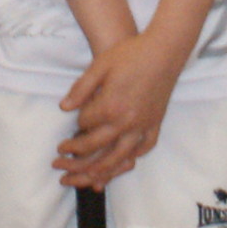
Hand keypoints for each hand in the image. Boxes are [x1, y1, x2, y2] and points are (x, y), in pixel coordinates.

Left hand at [56, 28, 191, 187]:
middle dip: (76, 154)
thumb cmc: (131, 54)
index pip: (84, 125)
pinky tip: (122, 161)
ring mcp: (143, 125)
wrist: (164, 51)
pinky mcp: (155, 124)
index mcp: (110, 106)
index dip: (76, 124)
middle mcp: (126, 121)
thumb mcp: (100, 65)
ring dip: (100, 170)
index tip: (74, 121)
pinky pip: (143, 149)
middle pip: (96, 147)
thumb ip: (81, 88)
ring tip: (86, 177)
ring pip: (119, 158)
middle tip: (62, 157)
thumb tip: (64, 108)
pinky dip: (131, 159)